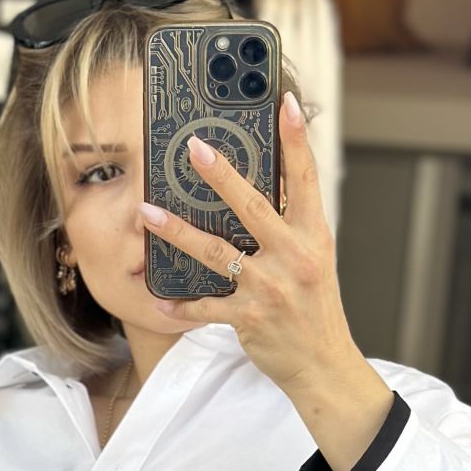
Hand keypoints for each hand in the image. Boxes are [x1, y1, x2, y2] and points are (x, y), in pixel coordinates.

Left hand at [140, 92, 358, 394]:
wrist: (323, 365)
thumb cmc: (315, 309)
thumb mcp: (313, 259)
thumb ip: (289, 226)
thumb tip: (257, 190)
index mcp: (313, 235)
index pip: (306, 178)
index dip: (296, 140)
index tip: (285, 104)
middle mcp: (295, 256)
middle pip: (252, 205)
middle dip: (220, 174)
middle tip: (193, 146)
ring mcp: (271, 287)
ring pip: (216, 251)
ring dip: (177, 231)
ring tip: (147, 213)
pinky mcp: (250, 317)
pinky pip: (206, 306)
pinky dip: (182, 305)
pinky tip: (161, 299)